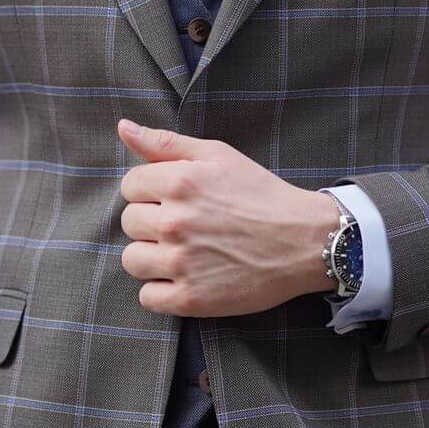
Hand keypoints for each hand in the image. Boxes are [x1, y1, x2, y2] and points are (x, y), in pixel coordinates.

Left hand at [116, 117, 341, 317]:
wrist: (305, 241)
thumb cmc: (262, 195)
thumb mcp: (218, 156)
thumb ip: (166, 143)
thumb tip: (124, 128)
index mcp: (179, 183)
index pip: (129, 185)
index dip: (150, 190)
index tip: (174, 198)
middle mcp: (175, 223)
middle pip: (128, 222)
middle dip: (151, 221)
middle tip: (184, 225)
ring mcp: (181, 264)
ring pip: (132, 260)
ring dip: (151, 257)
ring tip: (182, 252)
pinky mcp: (191, 299)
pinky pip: (147, 297)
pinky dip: (161, 291)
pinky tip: (184, 278)